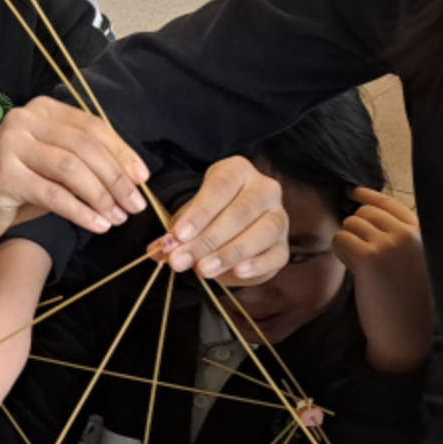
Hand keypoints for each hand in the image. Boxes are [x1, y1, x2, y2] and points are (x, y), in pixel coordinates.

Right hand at [0, 97, 149, 240]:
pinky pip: (53, 194)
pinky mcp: (4, 174)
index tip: (142, 179)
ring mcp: (11, 144)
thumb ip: (86, 161)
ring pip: (71, 169)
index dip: (122, 153)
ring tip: (117, 218)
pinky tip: (97, 225)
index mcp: (43, 110)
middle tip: (134, 205)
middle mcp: (25, 119)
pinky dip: (81, 212)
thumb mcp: (53, 165)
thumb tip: (133, 178)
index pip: (93, 127)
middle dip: (116, 178)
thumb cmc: (18, 184)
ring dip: (101, 196)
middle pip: (85, 147)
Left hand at [158, 157, 287, 284]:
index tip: (178, 235)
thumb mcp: (189, 218)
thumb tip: (158, 251)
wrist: (233, 230)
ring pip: (262, 232)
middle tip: (181, 260)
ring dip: (229, 253)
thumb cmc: (209, 216)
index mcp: (237, 171)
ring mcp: (279, 216)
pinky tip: (237, 272)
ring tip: (203, 270)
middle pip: (239, 212)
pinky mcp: (284, 244)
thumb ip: (176, 232)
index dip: (199, 213)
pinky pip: (277, 254)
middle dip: (207, 240)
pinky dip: (257, 264)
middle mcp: (264, 189)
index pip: (220, 187)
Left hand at [332, 187, 431, 373]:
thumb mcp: (410, 260)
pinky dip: (341, 254)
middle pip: (364, 213)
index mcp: (421, 233)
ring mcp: (390, 243)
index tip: (351, 192)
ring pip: (349, 225)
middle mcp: (408, 233)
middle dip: (355, 230)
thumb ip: (396, 235)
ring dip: (347, 243)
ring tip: (362, 268)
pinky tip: (354, 271)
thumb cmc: (405, 300)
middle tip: (360, 256)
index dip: (367, 196)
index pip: (389, 202)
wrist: (405, 332)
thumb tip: (362, 209)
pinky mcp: (369, 256)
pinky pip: (340, 240)